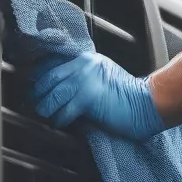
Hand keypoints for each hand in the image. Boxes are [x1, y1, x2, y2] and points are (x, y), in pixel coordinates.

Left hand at [30, 51, 165, 140]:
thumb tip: (58, 89)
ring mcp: (85, 80)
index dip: (40, 78)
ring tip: (47, 115)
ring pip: (52, 95)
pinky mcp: (87, 97)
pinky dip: (59, 120)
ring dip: (46, 109)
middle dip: (38, 94)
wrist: (146, 103)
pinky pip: (64, 111)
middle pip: (48, 79)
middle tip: (36, 105)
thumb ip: (82, 77)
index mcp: (86, 59)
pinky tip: (61, 122)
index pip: (53, 65)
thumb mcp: (101, 75)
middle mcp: (83, 66)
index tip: (35, 89)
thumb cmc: (127, 94)